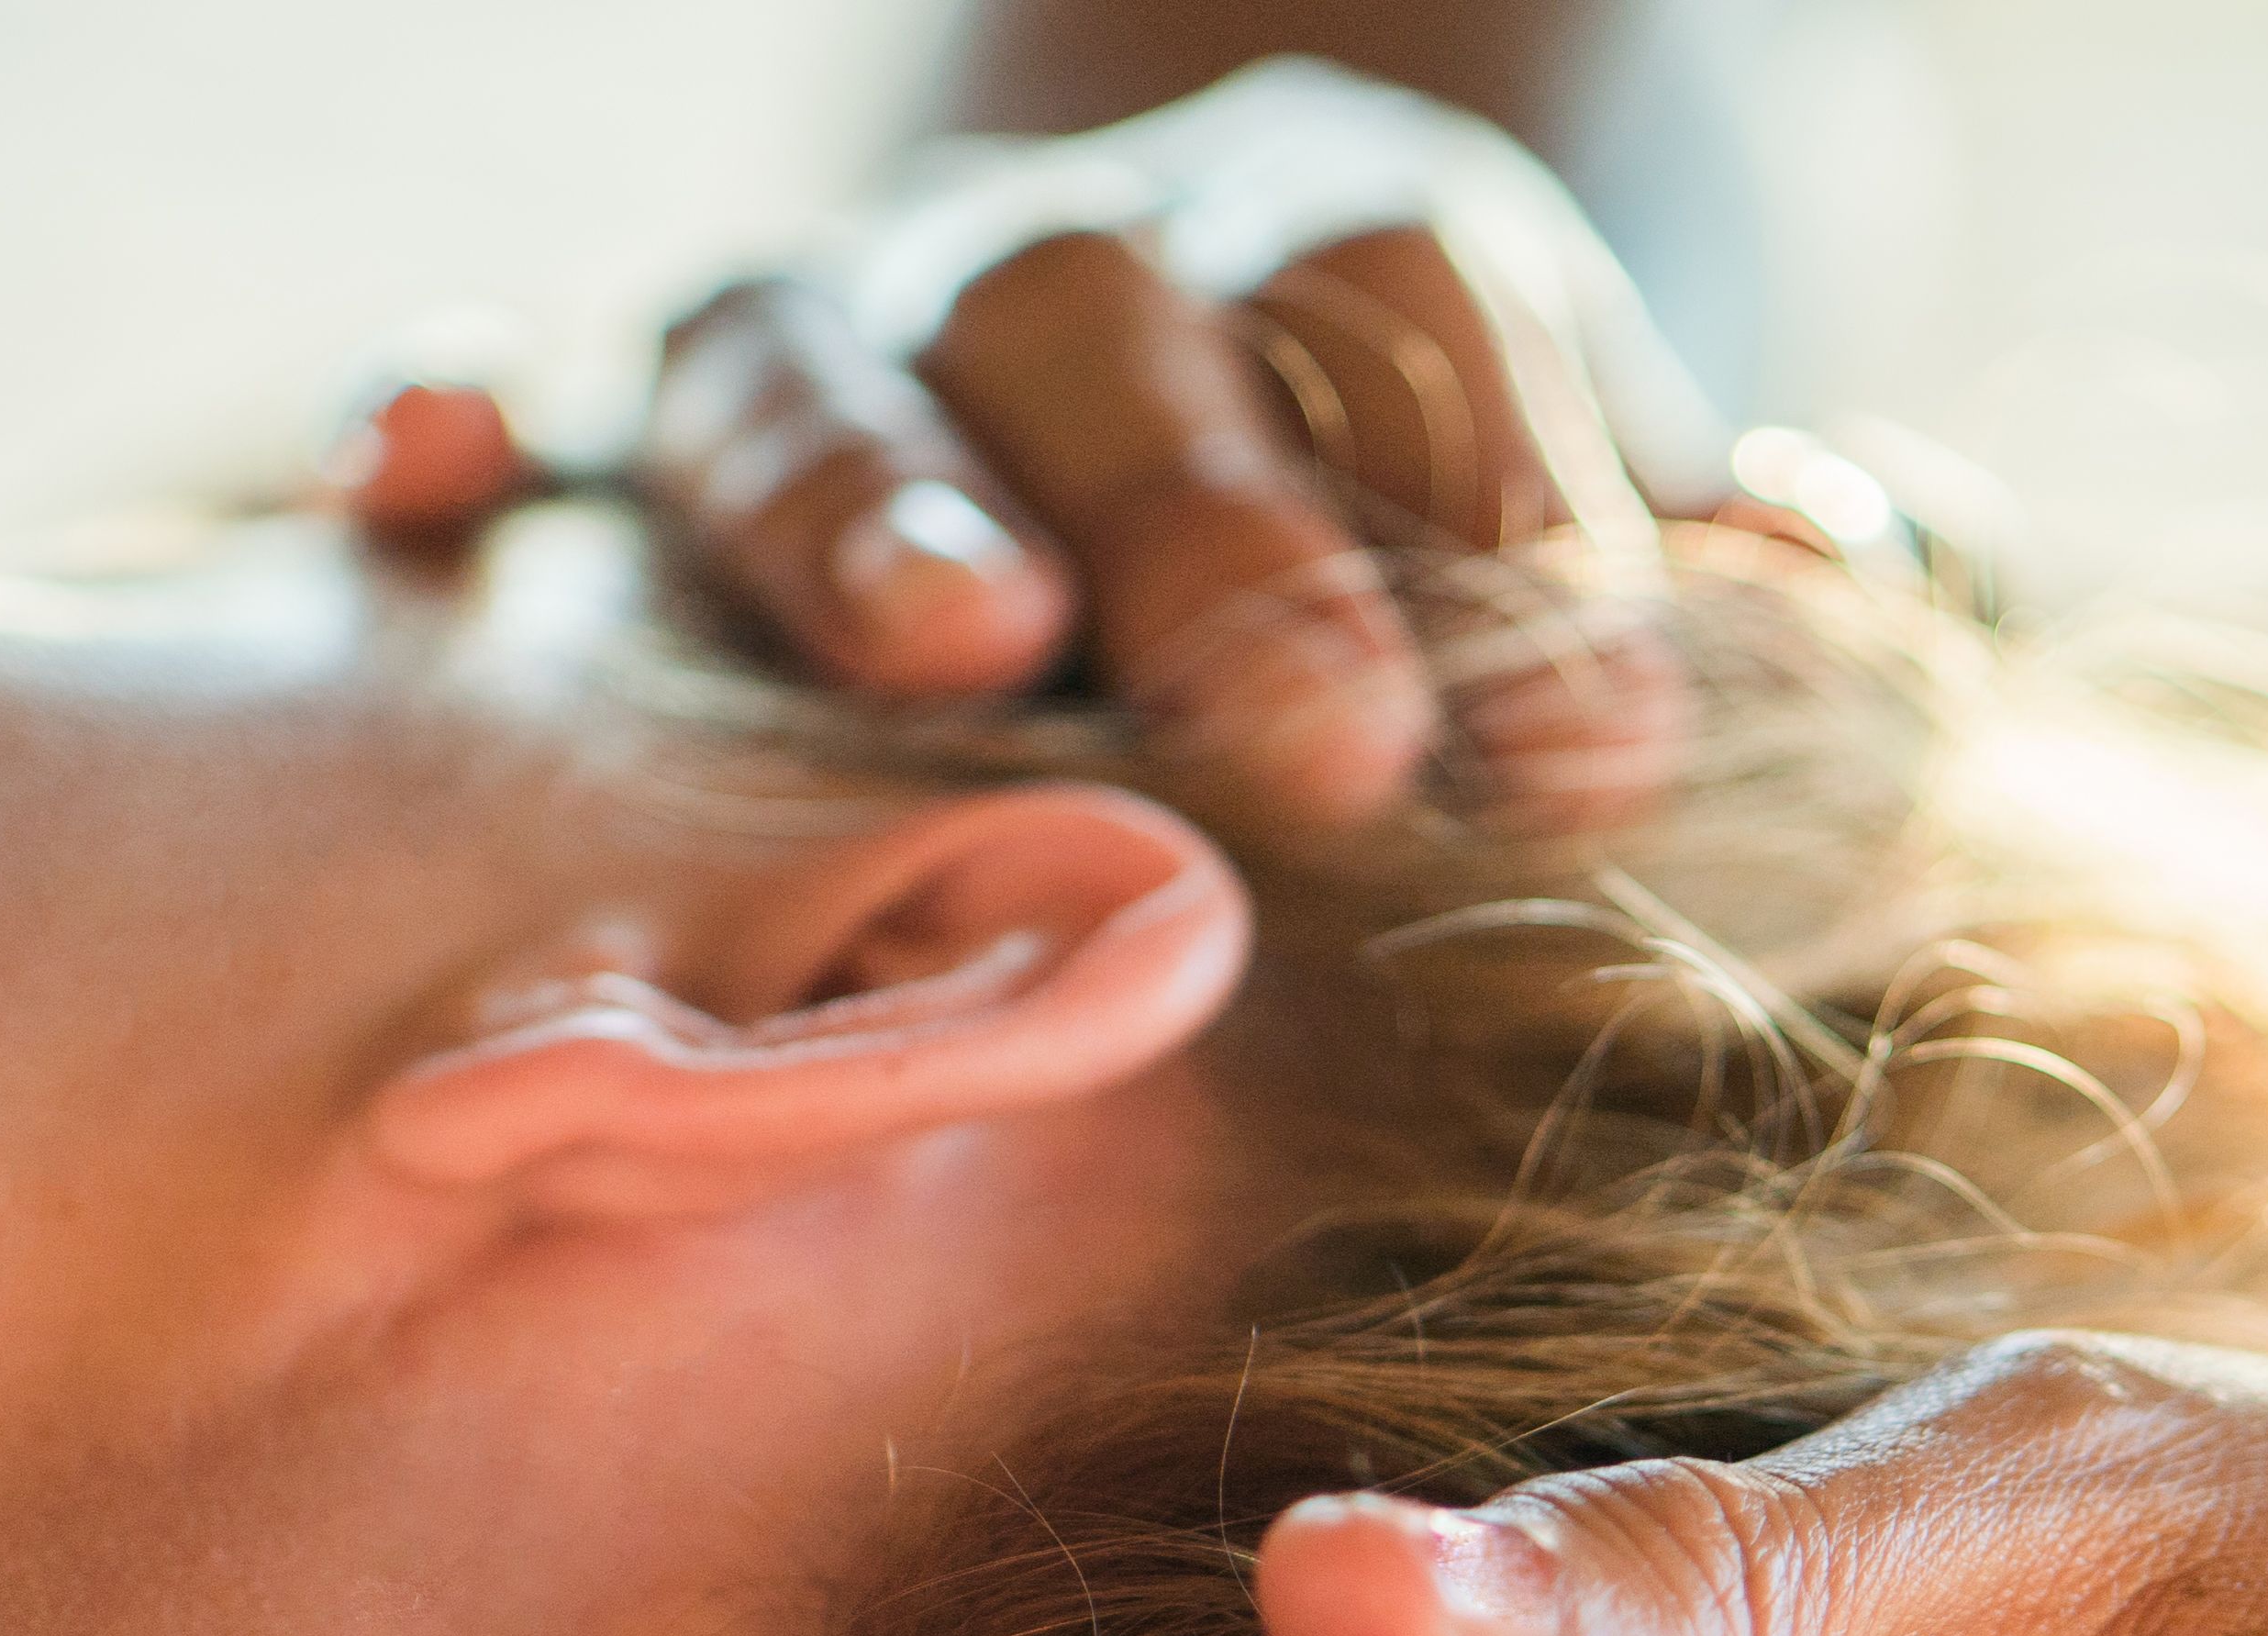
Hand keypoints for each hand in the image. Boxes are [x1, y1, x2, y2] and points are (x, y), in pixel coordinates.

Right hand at [335, 59, 1708, 823]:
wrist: (1151, 475)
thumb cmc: (1387, 595)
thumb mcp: (1581, 567)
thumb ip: (1723, 586)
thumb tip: (1859, 575)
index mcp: (1317, 255)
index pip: (1417, 317)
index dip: (1512, 510)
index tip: (1593, 749)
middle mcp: (1047, 267)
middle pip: (1111, 326)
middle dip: (1213, 529)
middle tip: (1314, 737)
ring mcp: (811, 343)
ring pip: (798, 362)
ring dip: (864, 495)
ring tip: (960, 649)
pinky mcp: (593, 449)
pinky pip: (502, 415)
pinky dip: (447, 420)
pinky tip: (407, 475)